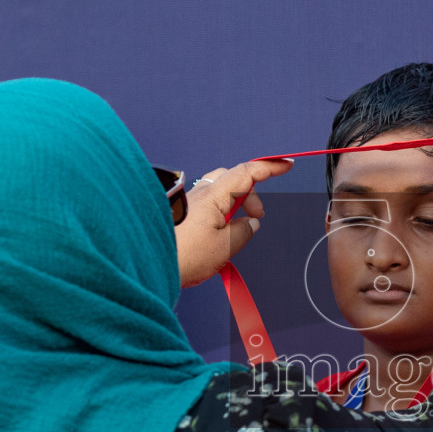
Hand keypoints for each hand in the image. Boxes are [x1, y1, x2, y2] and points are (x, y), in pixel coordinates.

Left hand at [173, 158, 290, 286]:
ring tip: (238, 229)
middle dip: (251, 194)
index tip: (286, 164)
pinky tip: (219, 234)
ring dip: (235, 204)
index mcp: (213, 197)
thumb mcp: (224, 247)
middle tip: (258, 216)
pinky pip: (208, 204)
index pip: (246, 173)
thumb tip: (251, 223)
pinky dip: (221, 212)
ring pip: (220, 191)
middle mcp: (200, 194)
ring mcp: (189, 203)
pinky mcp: (182, 214)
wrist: (147, 266)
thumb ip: (244, 231)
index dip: (269, 167)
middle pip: (233, 179)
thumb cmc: (181, 258)